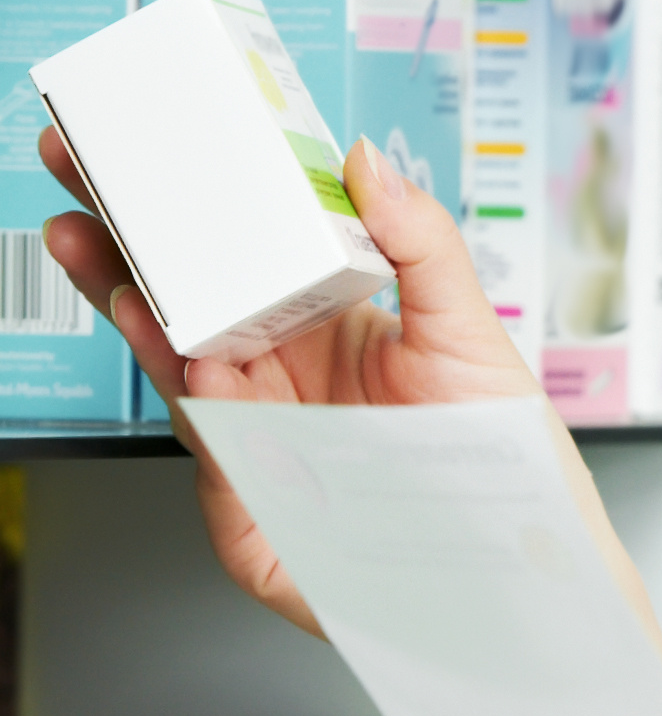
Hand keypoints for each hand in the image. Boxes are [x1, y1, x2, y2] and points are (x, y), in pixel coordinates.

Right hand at [44, 127, 536, 638]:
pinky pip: (222, 465)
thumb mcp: (466, 328)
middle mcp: (274, 388)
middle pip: (180, 315)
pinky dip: (206, 418)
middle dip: (121, 258)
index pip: (226, 265)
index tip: (136, 158)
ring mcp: (259, 452)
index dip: (177, 216)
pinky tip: (198, 373)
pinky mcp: (259, 523)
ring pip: (183, 382)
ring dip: (144, 327)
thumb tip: (366, 162)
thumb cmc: (497, 450)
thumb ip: (420, 243)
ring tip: (117, 275)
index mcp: (313, 331)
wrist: (527, 558)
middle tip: (80, 197)